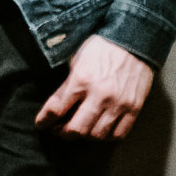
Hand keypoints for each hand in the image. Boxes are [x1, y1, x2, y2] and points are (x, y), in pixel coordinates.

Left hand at [34, 35, 153, 139]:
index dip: (44, 121)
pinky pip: (119, 134)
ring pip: (97, 135)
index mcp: (81, 80)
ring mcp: (118, 103)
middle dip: (62, 133)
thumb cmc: (100, 47)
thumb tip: (55, 108)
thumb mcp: (76, 61)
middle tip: (58, 130)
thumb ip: (66, 85)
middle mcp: (100, 95)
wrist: (133, 39)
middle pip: (76, 129)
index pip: (56, 109)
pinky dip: (106, 137)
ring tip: (78, 130)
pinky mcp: (134, 108)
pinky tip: (99, 130)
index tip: (41, 124)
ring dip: (84, 136)